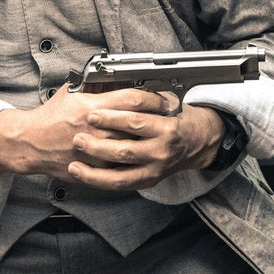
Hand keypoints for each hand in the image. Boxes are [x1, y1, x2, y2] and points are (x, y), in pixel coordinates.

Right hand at [0, 84, 173, 181]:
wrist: (31, 142)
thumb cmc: (50, 117)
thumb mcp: (71, 93)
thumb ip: (91, 86)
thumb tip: (111, 78)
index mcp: (91, 106)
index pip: (132, 99)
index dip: (152, 99)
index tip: (162, 100)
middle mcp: (95, 128)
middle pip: (137, 123)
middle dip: (157, 120)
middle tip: (169, 118)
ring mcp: (94, 150)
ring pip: (132, 147)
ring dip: (148, 142)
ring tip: (159, 138)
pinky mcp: (92, 167)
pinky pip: (119, 167)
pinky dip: (133, 162)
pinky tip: (142, 158)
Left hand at [66, 100, 227, 190]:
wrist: (198, 142)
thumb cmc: (177, 119)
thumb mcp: (164, 104)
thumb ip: (139, 102)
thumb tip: (107, 89)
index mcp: (166, 128)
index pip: (136, 122)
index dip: (111, 118)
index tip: (91, 113)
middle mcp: (161, 151)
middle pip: (126, 150)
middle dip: (98, 145)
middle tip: (78, 138)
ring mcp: (154, 169)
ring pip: (120, 174)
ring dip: (94, 168)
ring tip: (75, 160)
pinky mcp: (148, 181)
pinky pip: (120, 184)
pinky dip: (99, 181)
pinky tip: (83, 174)